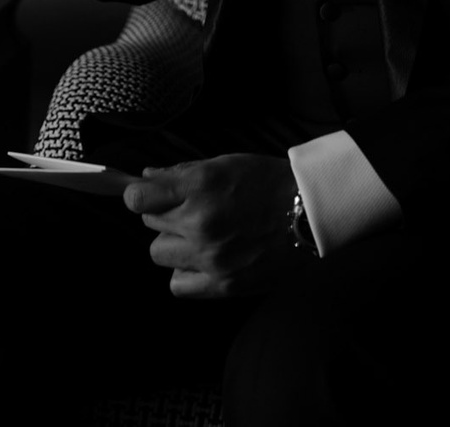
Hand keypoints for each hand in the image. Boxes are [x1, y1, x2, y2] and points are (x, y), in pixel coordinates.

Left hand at [125, 153, 307, 297]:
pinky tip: (202, 261)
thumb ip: (182, 172)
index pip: (138, 198)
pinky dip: (185, 273)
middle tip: (192, 209)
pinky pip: (178, 285)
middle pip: (150, 223)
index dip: (140, 195)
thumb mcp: (225, 164)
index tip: (148, 195)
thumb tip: (145, 179)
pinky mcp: (222, 284)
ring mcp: (210, 257)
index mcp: (201, 186)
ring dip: (175, 243)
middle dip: (166, 213)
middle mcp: (200, 223)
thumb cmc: (270, 183)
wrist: (311, 214)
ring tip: (200, 235)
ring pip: (159, 253)